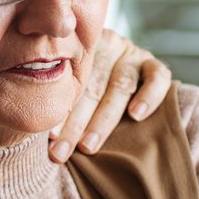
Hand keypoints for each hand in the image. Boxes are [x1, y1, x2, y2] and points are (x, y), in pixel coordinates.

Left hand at [50, 30, 174, 162]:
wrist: (129, 66)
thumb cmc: (87, 82)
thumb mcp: (72, 81)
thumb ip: (62, 96)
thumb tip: (40, 133)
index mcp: (80, 49)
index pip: (70, 83)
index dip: (59, 111)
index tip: (49, 138)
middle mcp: (106, 47)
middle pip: (91, 88)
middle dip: (74, 124)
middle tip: (60, 152)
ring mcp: (131, 54)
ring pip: (119, 87)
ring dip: (102, 121)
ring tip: (88, 146)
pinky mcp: (153, 63)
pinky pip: (157, 77)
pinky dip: (148, 96)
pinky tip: (136, 115)